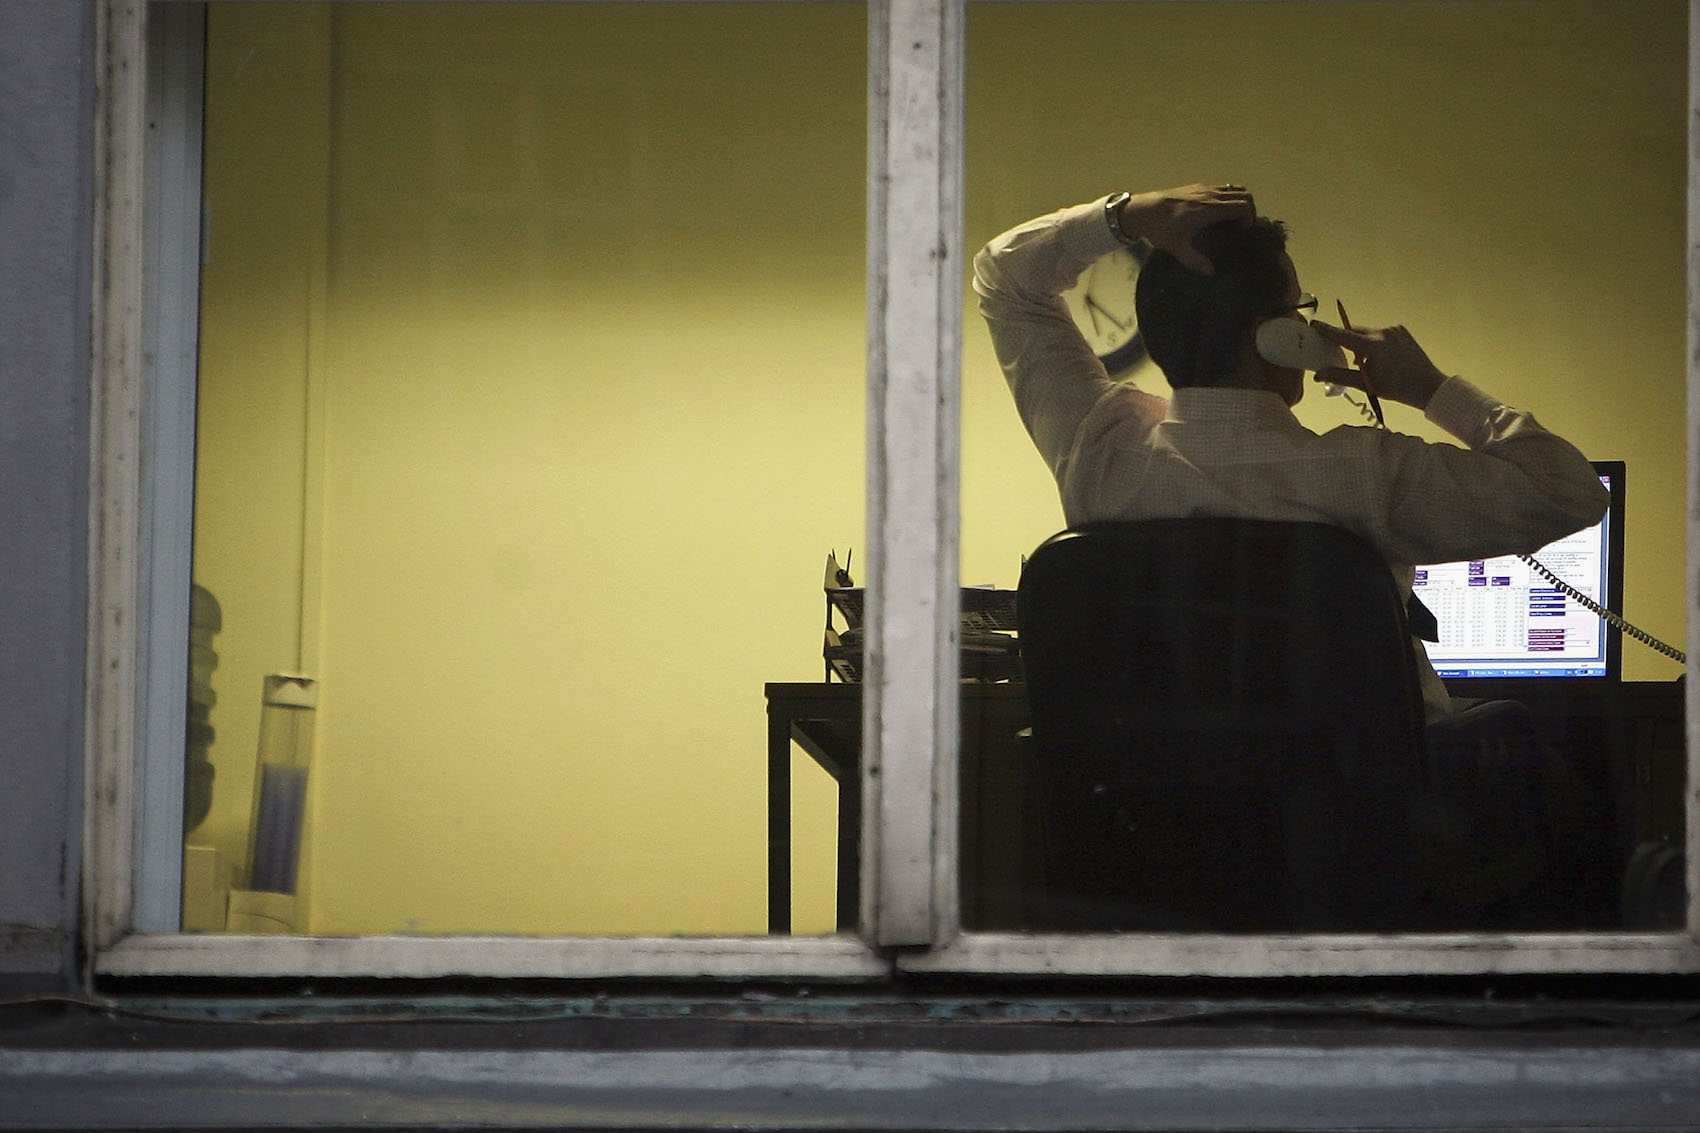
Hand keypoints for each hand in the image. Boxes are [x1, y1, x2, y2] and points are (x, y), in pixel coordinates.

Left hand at [1116, 184, 1254, 274]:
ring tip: (1229, 220)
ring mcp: (1203, 188)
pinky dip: (1225, 198)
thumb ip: (1195, 260)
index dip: (1249, 218)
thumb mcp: (1177, 247)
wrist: (1141, 210)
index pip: (1243, 205)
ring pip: (1231, 189)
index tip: (1241, 232)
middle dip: (1247, 209)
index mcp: (1210, 208)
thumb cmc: (1160, 228)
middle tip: (1239, 226)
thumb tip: (1211, 273)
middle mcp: (1210, 194)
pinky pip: (1219, 188)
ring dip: (1236, 202)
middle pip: (1242, 194)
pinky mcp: (1195, 187)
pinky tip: (1213, 214)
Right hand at [1311, 321, 1447, 410]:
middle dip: (1345, 340)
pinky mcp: (1402, 331)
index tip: (1313, 324)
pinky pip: (1381, 334)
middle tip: (1337, 350)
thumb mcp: (1365, 383)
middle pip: (1355, 332)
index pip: (1343, 335)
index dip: (1326, 330)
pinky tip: (1379, 358)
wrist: (1428, 386)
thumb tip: (1318, 374)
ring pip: (1368, 333)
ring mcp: (1394, 330)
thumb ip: (1339, 376)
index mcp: (1373, 345)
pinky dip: (1374, 343)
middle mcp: (1383, 332)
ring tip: (1363, 363)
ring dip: (1361, 344)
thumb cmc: (1396, 388)